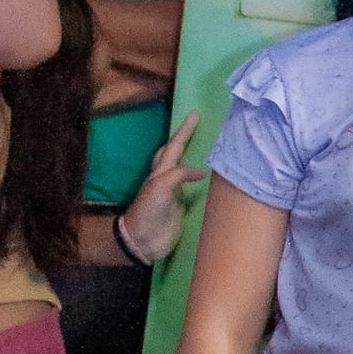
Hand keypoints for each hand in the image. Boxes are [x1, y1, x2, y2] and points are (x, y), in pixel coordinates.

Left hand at [119, 112, 205, 262]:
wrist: (142, 239)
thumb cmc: (148, 210)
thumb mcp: (160, 186)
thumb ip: (180, 175)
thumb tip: (202, 171)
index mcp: (161, 171)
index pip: (175, 146)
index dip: (184, 131)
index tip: (195, 114)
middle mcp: (168, 179)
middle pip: (175, 153)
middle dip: (184, 139)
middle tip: (197, 127)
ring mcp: (175, 193)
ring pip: (184, 170)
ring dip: (193, 158)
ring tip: (206, 150)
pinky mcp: (182, 208)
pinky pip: (193, 189)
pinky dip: (200, 182)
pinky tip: (210, 182)